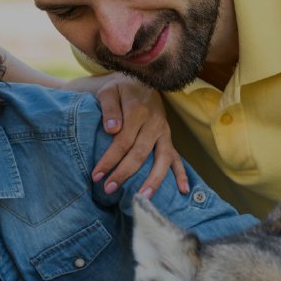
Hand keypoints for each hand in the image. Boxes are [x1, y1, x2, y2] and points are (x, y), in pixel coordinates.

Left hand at [89, 74, 187, 197]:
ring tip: (143, 198)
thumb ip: (109, 109)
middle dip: (124, 173)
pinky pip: (177, 158)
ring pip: (162, 159)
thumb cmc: (119, 90)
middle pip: (140, 153)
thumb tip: (112, 129)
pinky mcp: (168, 138)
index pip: (123, 140)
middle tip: (109, 189)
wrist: (140, 82)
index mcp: (138, 111)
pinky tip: (183, 190)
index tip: (97, 175)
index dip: (110, 159)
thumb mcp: (109, 92)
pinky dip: (182, 174)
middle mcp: (155, 123)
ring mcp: (164, 132)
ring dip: (153, 180)